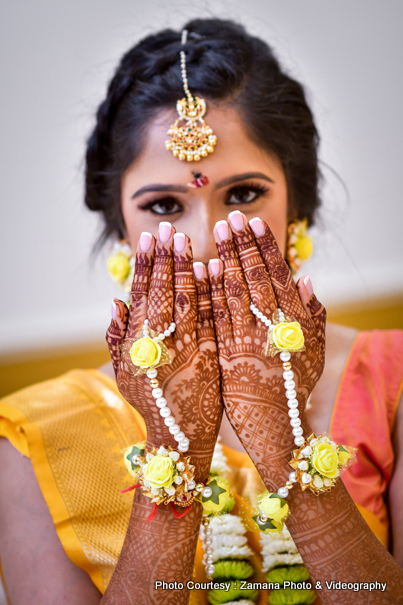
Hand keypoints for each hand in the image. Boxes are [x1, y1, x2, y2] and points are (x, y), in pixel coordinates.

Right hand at [106, 224, 221, 479]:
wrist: (180, 436)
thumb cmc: (151, 403)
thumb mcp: (124, 373)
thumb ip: (117, 338)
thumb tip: (115, 301)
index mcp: (137, 344)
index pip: (141, 294)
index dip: (145, 264)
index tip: (148, 238)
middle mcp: (160, 343)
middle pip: (162, 292)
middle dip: (165, 258)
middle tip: (167, 228)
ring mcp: (186, 349)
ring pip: (185, 301)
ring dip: (185, 268)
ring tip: (186, 239)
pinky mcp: (209, 357)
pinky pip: (210, 320)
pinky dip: (210, 294)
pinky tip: (212, 270)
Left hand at [207, 211, 325, 487]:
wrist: (272, 421)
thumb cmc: (293, 384)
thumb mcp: (314, 350)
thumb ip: (313, 315)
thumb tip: (306, 279)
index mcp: (292, 321)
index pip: (277, 275)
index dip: (265, 247)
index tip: (254, 223)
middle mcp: (268, 325)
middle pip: (254, 276)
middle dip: (241, 245)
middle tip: (230, 217)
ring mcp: (244, 337)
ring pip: (233, 290)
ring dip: (224, 259)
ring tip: (215, 232)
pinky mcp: (223, 350)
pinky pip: (215, 315)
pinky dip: (209, 291)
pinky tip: (201, 269)